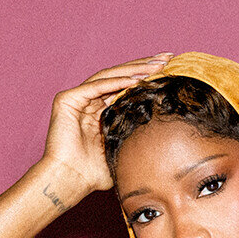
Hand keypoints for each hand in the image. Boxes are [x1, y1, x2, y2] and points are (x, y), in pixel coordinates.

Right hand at [40, 53, 173, 196]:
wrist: (71, 179)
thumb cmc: (96, 173)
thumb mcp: (125, 151)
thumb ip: (139, 139)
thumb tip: (170, 141)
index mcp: (102, 111)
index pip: (127, 87)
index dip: (148, 77)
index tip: (171, 70)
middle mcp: (89, 101)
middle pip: (120, 77)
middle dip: (145, 66)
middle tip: (168, 58)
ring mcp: (77, 99)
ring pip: (110, 77)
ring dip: (134, 70)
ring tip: (157, 65)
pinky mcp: (67, 100)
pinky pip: (96, 87)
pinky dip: (116, 82)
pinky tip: (136, 79)